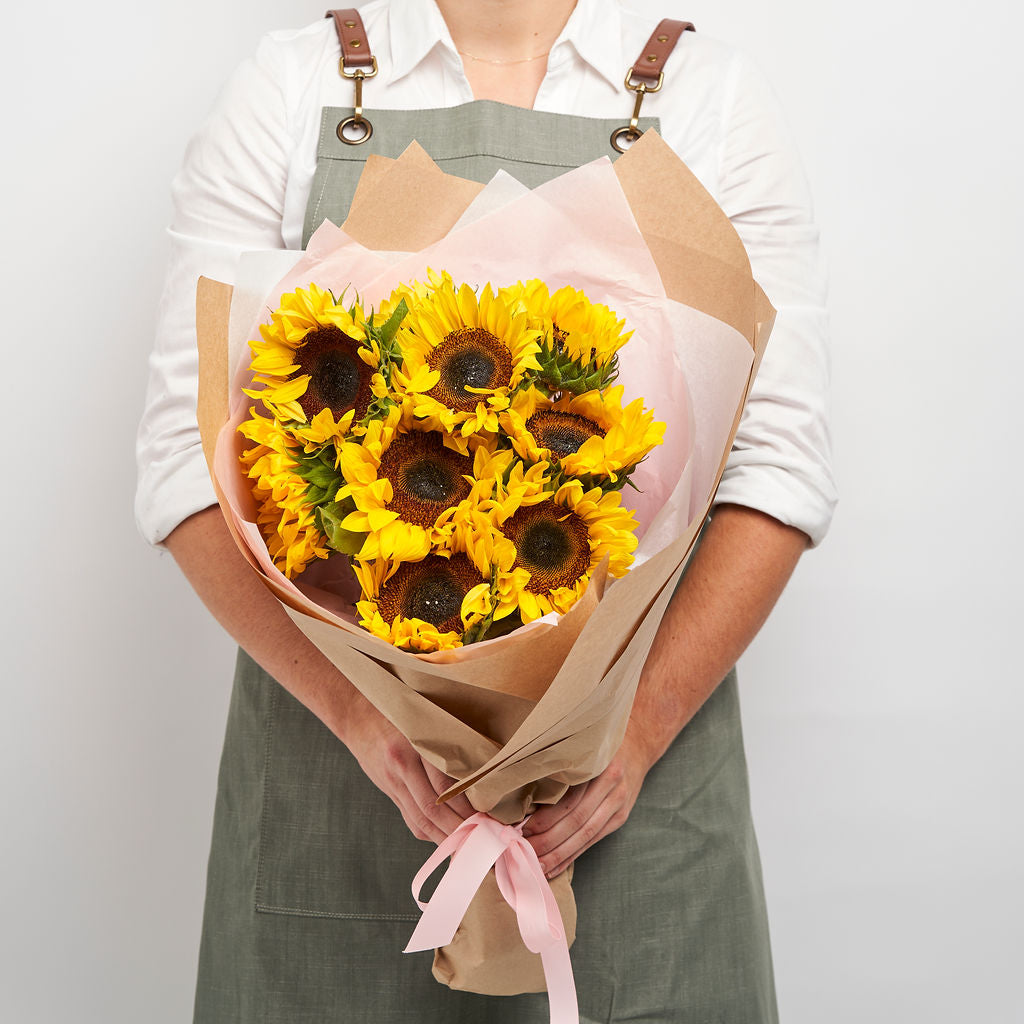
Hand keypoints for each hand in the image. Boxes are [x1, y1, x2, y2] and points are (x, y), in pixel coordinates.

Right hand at [339, 695, 475, 844]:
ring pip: (421, 819)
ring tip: (468, 849)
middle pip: (433, 808)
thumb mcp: (425, 721)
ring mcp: (393, 782)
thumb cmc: (401, 714)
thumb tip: (479, 773)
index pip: (444, 787)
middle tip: (483, 841)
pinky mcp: (389, 791)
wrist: (358, 716)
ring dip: (444, 838)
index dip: (466, 808)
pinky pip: (410, 818)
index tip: (488, 819)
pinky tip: (445, 839)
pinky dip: (429, 831)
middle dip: (459, 830)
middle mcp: (403, 766)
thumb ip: (447, 745)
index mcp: (416, 746)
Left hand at [522, 731, 654, 877]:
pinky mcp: (620, 818)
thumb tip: (526, 799)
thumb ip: (562, 768)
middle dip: (549, 841)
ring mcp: (618, 805)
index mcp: (600, 767)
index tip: (523, 828)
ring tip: (537, 865)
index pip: (571, 801)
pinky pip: (593, 840)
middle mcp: (612, 787)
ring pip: (585, 835)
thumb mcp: (583, 747)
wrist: (638, 745)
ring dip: (559, 854)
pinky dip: (572, 856)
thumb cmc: (600, 744)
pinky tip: (555, 867)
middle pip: (578, 822)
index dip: (547, 818)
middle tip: (524, 851)